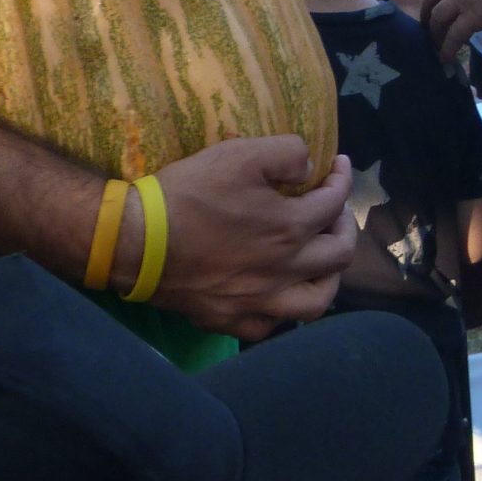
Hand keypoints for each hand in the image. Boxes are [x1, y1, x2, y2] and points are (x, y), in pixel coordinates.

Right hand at [130, 137, 356, 341]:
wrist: (136, 241)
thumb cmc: (190, 194)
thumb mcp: (240, 154)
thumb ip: (287, 154)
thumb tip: (310, 169)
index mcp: (290, 228)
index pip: (335, 202)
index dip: (342, 180)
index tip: (338, 167)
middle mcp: (284, 270)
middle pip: (339, 256)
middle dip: (345, 227)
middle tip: (333, 211)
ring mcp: (258, 302)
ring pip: (315, 303)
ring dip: (327, 277)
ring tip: (319, 259)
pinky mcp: (228, 320)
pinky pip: (269, 326)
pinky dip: (282, 311)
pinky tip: (276, 294)